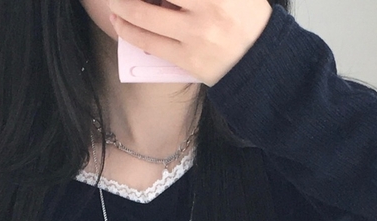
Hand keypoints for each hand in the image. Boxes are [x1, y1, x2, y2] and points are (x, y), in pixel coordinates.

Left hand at [107, 0, 272, 87]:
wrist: (260, 60)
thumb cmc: (245, 16)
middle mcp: (207, 6)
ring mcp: (195, 34)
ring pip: (144, 15)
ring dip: (122, 5)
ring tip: (116, 1)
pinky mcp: (187, 58)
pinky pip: (149, 42)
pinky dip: (128, 29)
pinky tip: (119, 20)